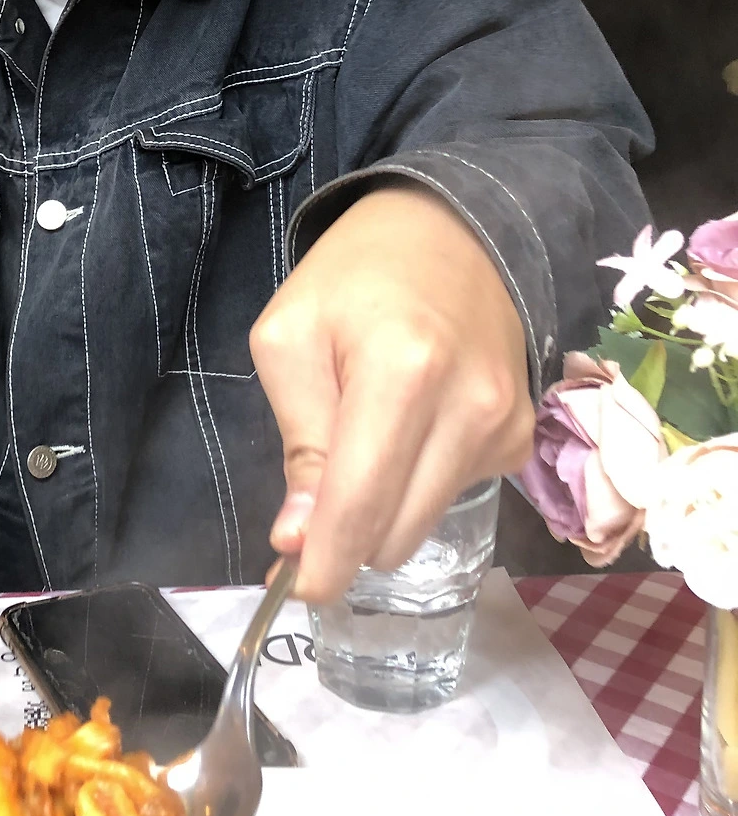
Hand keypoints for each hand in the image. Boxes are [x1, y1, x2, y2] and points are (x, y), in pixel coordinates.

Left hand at [250, 183, 533, 601]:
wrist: (449, 228)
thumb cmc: (352, 278)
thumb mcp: (290, 340)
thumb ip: (299, 445)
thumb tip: (300, 541)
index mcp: (403, 372)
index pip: (361, 504)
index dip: (323, 562)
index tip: (294, 587)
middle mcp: (472, 407)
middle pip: (396, 533)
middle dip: (345, 535)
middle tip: (309, 502)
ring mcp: (507, 425)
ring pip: (424, 526)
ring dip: (382, 510)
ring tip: (363, 439)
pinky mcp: (524, 436)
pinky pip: (454, 497)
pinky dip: (419, 484)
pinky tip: (411, 428)